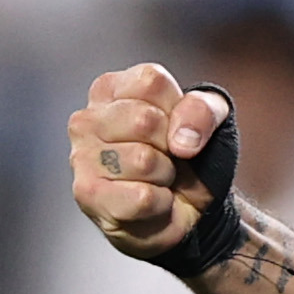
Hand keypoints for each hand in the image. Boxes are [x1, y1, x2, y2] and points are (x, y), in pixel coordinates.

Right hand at [68, 62, 232, 259]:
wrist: (183, 212)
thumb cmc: (187, 161)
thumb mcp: (211, 123)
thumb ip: (204, 110)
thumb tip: (182, 139)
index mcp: (111, 89)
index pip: (151, 81)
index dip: (177, 110)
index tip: (176, 129)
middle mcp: (88, 119)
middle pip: (145, 120)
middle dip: (171, 147)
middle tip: (165, 159)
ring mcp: (82, 157)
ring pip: (143, 160)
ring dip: (164, 177)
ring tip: (156, 180)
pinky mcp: (88, 195)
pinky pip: (141, 196)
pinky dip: (159, 204)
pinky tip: (150, 203)